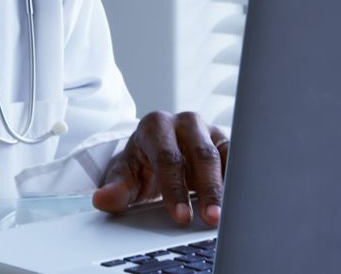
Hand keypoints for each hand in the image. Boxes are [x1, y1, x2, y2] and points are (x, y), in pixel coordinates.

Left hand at [92, 111, 228, 226]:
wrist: (154, 153)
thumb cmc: (140, 164)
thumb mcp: (124, 175)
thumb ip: (115, 188)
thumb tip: (102, 200)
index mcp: (155, 125)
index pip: (167, 157)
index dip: (175, 189)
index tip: (181, 217)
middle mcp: (185, 122)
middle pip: (201, 154)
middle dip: (208, 189)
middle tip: (211, 218)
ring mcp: (208, 129)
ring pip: (224, 156)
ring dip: (227, 187)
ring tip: (228, 214)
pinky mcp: (226, 141)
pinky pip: (237, 159)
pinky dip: (238, 181)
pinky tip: (239, 203)